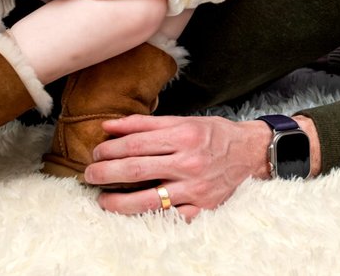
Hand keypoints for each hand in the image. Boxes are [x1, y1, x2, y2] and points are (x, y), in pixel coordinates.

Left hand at [87, 114, 317, 219]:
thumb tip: (109, 125)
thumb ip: (145, 124)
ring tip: (102, 199)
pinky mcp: (201, 208)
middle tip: (89, 175)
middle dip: (106, 173)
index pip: (136, 143)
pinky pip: (169, 218)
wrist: (249, 152)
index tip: (96, 152)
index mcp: (184, 136)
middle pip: (136, 170)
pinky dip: (148, 218)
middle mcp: (189, 162)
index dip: (110, 149)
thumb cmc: (213, 134)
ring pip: (147, 200)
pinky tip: (132, 215)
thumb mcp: (183, 121)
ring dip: (118, 201)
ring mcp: (195, 189)